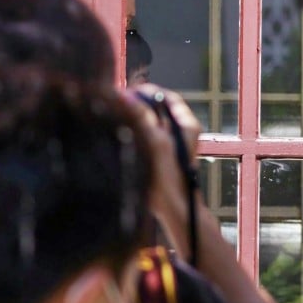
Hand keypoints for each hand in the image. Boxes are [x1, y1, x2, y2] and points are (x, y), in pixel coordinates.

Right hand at [126, 84, 201, 238]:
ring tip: (115, 117)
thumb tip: (125, 97)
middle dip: (136, 105)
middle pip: (156, 109)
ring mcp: (171, 144)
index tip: (127, 92)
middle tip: (116, 104)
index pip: (167, 97)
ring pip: (150, 123)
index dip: (147, 92)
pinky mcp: (161, 156)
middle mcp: (182, 132)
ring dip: (133, 119)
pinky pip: (146, 136)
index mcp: (187, 124)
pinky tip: (118, 136)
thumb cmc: (170, 176)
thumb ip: (142, 118)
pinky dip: (133, 132)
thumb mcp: (156, 142)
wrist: (174, 210)